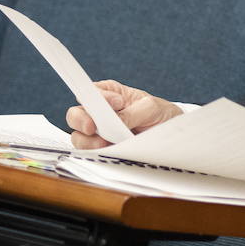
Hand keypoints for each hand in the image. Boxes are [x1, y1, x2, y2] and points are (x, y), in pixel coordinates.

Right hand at [65, 79, 182, 148]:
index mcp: (108, 93)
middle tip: (93, 128)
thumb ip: (132, 112)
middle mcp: (98, 112)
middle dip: (82, 121)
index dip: (97, 97)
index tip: (116, 103)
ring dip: (89, 141)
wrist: (168, 131)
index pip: (90, 91)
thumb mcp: (151, 107)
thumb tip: (117, 121)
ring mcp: (98, 132)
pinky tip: (109, 152)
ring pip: (79, 137)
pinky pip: (90, 152)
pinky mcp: (102, 149)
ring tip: (106, 143)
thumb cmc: (158, 112)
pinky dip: (97, 154)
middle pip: (75, 114)